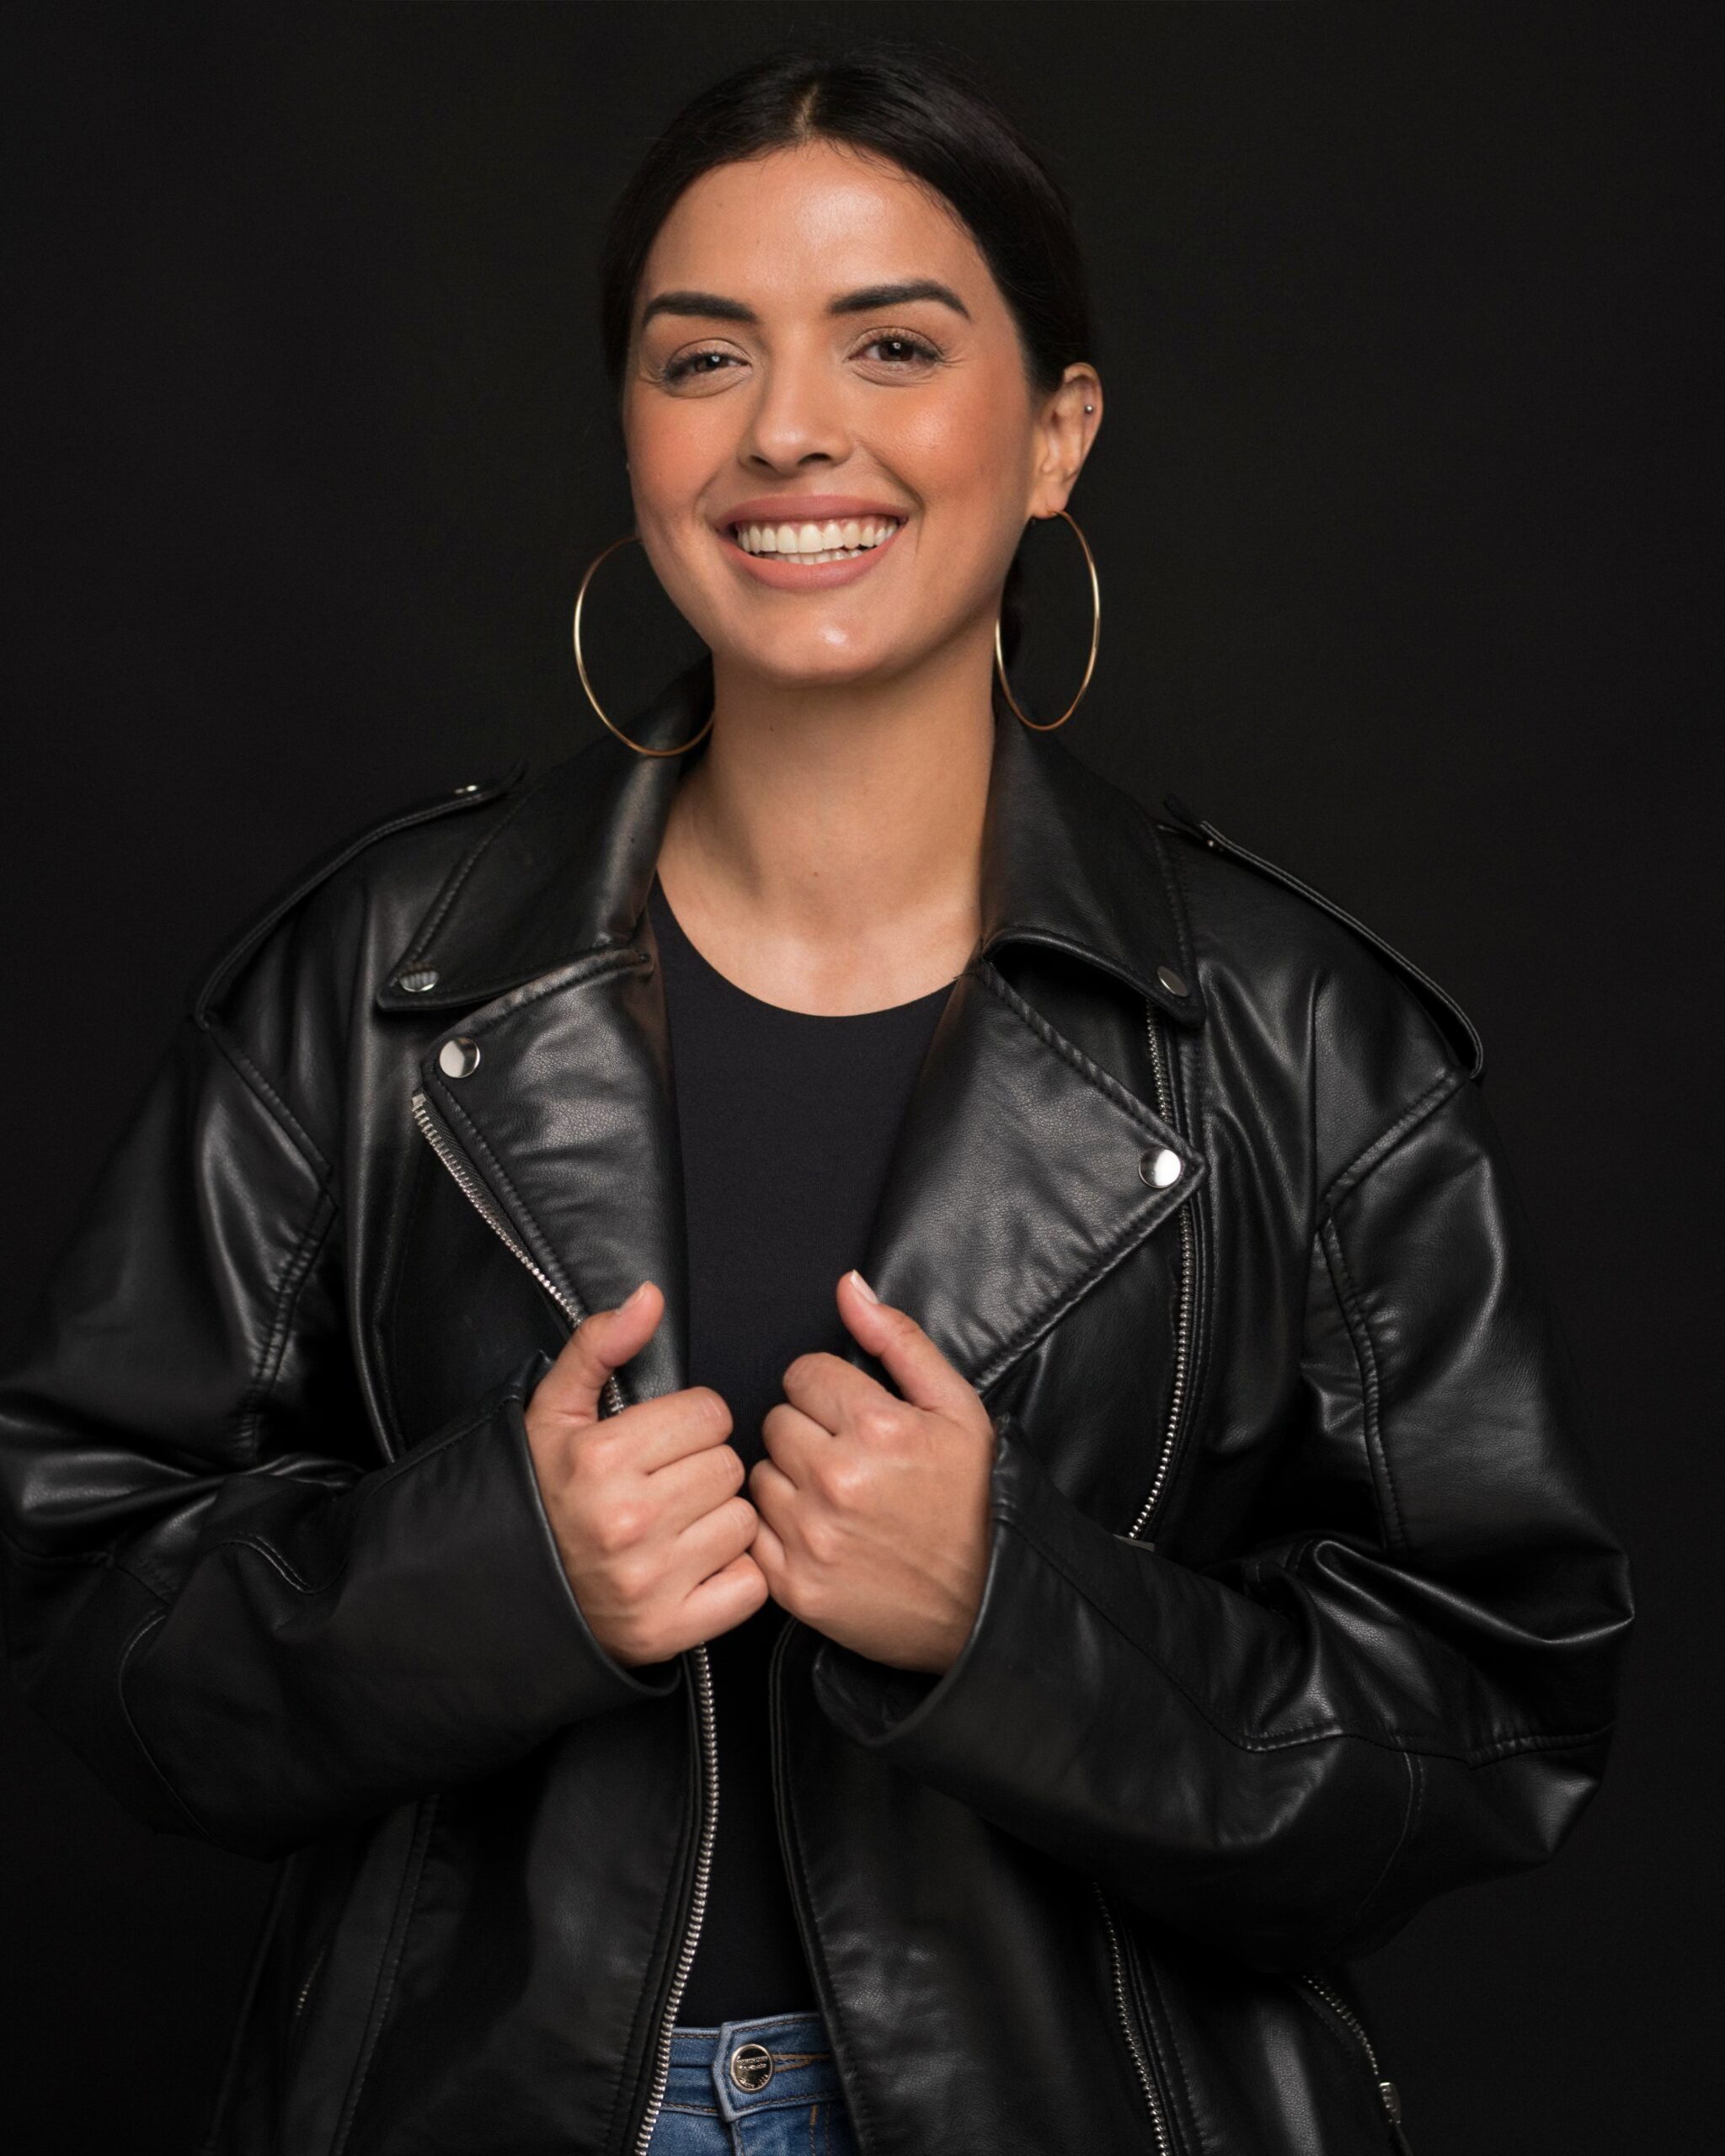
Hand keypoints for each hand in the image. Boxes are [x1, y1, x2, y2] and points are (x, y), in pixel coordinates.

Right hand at [523, 1282, 766, 1666]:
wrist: (512, 1592)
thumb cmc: (543, 1493)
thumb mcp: (555, 1411)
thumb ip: (600, 1345)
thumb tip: (649, 1296)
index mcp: (601, 1458)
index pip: (711, 1413)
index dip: (690, 1424)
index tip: (661, 1444)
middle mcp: (627, 1520)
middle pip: (730, 1465)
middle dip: (705, 1470)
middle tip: (667, 1487)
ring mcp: (650, 1581)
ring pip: (745, 1520)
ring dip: (721, 1522)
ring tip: (677, 1527)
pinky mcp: (670, 1630)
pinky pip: (750, 1583)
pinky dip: (733, 1577)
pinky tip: (694, 1568)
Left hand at [748, 1270, 997, 1674]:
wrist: (986, 1605)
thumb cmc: (973, 1502)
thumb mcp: (958, 1409)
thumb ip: (899, 1340)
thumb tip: (848, 1287)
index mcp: (878, 1427)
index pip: (803, 1374)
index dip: (829, 1392)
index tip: (854, 1417)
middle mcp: (837, 1478)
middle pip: (776, 1421)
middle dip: (808, 1433)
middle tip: (849, 1460)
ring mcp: (812, 1535)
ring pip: (760, 1474)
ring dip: (789, 1481)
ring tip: (836, 1499)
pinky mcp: (794, 1584)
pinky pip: (753, 1531)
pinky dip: (778, 1531)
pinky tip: (820, 1533)